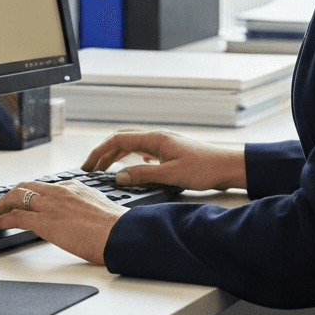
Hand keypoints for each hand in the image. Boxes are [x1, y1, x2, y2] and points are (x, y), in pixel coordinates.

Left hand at [0, 180, 127, 264]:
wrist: (119, 234)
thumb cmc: (115, 227)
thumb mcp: (99, 207)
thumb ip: (84, 206)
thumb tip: (80, 215)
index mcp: (73, 187)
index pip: (44, 187)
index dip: (30, 194)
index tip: (24, 202)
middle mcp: (59, 191)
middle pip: (25, 186)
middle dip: (10, 195)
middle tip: (2, 205)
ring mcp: (50, 205)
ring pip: (15, 197)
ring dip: (1, 206)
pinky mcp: (44, 222)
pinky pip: (15, 217)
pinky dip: (1, 219)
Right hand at [81, 129, 246, 191]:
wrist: (227, 166)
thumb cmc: (204, 169)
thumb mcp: (171, 175)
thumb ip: (143, 175)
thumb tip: (118, 177)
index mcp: (155, 139)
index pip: (118, 140)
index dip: (99, 152)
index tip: (87, 165)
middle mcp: (157, 137)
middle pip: (121, 139)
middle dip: (103, 152)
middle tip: (90, 168)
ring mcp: (163, 143)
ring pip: (131, 144)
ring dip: (115, 155)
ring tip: (104, 169)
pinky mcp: (169, 151)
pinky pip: (142, 150)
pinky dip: (130, 157)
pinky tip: (131, 167)